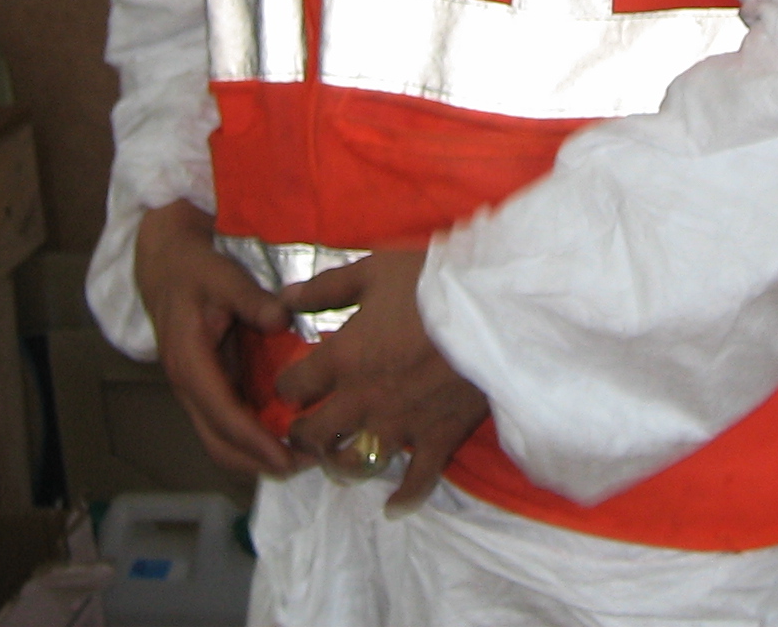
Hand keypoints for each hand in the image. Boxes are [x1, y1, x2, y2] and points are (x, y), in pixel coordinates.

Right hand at [132, 200, 298, 477]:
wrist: (166, 267)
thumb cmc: (196, 272)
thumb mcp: (225, 276)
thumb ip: (253, 300)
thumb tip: (282, 320)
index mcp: (190, 362)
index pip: (222, 415)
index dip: (254, 441)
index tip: (286, 457)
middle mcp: (188, 386)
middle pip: (218, 443)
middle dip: (257, 461)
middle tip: (302, 464)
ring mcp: (195, 390)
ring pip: (220, 440)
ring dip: (255, 455)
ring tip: (299, 457)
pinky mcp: (206, 387)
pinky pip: (226, 423)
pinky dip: (251, 438)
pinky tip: (283, 435)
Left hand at [273, 249, 490, 513]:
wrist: (493, 308)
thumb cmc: (429, 284)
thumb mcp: (372, 272)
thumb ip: (325, 289)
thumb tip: (284, 299)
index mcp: (342, 359)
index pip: (293, 386)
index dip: (288, 385)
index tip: (295, 382)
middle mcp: (362, 401)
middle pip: (314, 435)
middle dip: (303, 434)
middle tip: (305, 428)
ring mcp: (399, 426)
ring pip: (353, 464)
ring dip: (340, 463)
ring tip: (339, 456)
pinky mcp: (435, 439)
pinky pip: (416, 481)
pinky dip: (403, 496)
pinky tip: (392, 505)